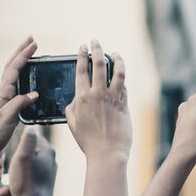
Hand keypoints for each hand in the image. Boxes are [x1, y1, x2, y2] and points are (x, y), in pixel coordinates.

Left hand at [0, 37, 39, 165]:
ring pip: (14, 75)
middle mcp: (3, 93)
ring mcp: (5, 99)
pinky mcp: (8, 107)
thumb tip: (34, 93)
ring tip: (32, 54)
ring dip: (23, 62)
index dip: (24, 55)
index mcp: (2, 93)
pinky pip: (18, 86)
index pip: (14, 68)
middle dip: (22, 52)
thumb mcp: (7, 118)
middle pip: (12, 67)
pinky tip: (30, 80)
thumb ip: (20, 103)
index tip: (35, 44)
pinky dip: (25, 77)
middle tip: (32, 40)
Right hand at [0, 126, 56, 195]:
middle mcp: (49, 165)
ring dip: (7, 174)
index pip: (34, 139)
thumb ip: (28, 139)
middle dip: (8, 161)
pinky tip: (2, 192)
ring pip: (22, 171)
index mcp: (47, 153)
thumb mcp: (23, 156)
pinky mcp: (38, 190)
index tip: (8, 145)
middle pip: (26, 157)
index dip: (19, 140)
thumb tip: (33, 125)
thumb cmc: (26, 181)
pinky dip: (12, 187)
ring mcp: (44, 178)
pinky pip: (23, 184)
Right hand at [66, 40, 131, 159]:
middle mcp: (97, 95)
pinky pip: (124, 86)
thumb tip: (74, 100)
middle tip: (96, 42)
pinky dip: (122, 78)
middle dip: (97, 49)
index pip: (81, 70)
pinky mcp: (124, 104)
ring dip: (117, 59)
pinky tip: (121, 74)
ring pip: (117, 72)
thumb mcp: (72, 124)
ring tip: (116, 53)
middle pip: (99, 64)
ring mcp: (113, 98)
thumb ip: (71, 108)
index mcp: (81, 98)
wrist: (107, 153)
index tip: (83, 46)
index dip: (82, 55)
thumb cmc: (88, 141)